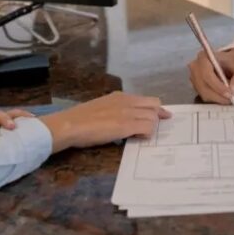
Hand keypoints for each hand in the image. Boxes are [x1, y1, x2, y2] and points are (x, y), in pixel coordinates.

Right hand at [39, 92, 170, 152]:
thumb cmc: (80, 119)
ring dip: (150, 127)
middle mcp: (126, 101)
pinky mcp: (126, 125)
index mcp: (120, 96)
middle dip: (157, 117)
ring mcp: (127, 112)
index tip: (163, 116)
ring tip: (139, 135)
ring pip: (153, 117)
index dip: (156, 109)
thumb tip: (124, 119)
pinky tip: (137, 137)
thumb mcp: (101, 108)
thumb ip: (115, 110)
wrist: (70, 124)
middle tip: (155, 128)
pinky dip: (146, 133)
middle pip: (154, 106)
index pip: (147, 100)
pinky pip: (147, 127)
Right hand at [188, 47, 233, 104]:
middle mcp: (195, 66)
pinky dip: (216, 99)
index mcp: (204, 57)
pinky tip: (226, 97)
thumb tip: (233, 91)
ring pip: (204, 94)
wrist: (229, 62)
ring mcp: (194, 77)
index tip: (230, 94)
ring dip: (219, 99)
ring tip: (233, 98)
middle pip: (203, 86)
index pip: (207, 74)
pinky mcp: (196, 86)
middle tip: (233, 100)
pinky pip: (205, 96)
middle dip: (219, 96)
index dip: (218, 86)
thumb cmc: (233, 63)